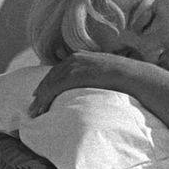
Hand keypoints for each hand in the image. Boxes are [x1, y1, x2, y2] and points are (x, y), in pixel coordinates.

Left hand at [31, 51, 148, 114]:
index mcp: (81, 56)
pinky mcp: (77, 74)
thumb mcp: (104, 71)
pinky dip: (46, 98)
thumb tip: (89, 86)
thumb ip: (92, 75)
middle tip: (33, 107)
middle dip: (40, 92)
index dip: (47, 83)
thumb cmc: (124, 78)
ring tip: (35, 112)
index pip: (57, 70)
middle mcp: (75, 58)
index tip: (39, 95)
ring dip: (41, 98)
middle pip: (51, 76)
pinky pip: (56, 87)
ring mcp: (76, 65)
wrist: (134, 76)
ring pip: (51, 82)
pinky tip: (42, 109)